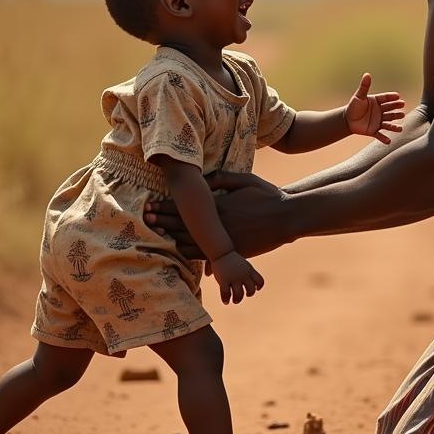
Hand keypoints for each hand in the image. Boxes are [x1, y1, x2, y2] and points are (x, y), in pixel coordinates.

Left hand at [144, 171, 294, 258]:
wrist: (287, 217)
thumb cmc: (268, 195)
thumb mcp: (246, 180)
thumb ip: (223, 178)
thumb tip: (204, 179)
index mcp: (220, 204)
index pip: (187, 206)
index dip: (167, 206)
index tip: (151, 205)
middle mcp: (219, 223)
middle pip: (184, 224)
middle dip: (163, 222)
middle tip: (145, 219)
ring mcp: (225, 239)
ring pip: (191, 241)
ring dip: (171, 238)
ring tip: (155, 235)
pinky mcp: (233, 250)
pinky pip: (206, 255)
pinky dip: (190, 253)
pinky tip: (178, 251)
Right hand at [210, 250, 264, 304]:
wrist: (221, 251)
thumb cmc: (231, 258)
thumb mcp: (243, 263)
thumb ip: (247, 271)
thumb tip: (250, 277)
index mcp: (249, 270)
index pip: (260, 281)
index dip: (259, 286)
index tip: (255, 289)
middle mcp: (243, 274)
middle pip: (251, 290)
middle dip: (249, 294)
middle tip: (244, 294)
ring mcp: (234, 278)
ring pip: (239, 294)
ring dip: (237, 299)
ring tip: (234, 300)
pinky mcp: (224, 280)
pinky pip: (226, 294)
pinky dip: (226, 300)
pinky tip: (226, 301)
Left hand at [344, 72, 405, 143]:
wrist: (347, 120)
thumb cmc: (353, 107)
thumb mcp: (358, 96)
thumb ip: (364, 86)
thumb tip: (367, 74)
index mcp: (377, 102)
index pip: (386, 99)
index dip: (392, 98)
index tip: (398, 97)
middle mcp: (380, 112)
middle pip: (390, 111)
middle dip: (396, 110)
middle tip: (403, 108)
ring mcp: (378, 122)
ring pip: (388, 123)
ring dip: (394, 126)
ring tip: (401, 128)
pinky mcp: (374, 130)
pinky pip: (380, 135)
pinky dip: (384, 138)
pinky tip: (388, 141)